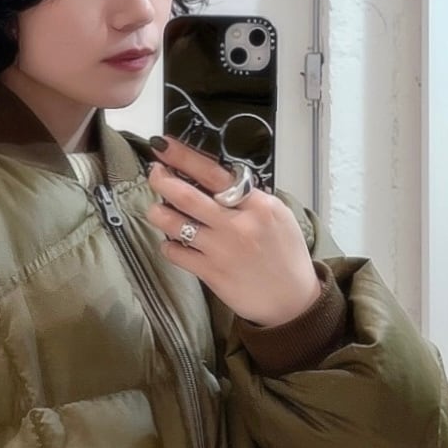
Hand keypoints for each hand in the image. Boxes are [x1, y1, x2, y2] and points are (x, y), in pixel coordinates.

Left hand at [143, 136, 320, 328]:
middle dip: (163, 180)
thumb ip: (251, 198)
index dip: (184, 157)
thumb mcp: (278, 216)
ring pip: (175, 224)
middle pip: (187, 196)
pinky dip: (168, 245)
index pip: (214, 173)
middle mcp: (237, 224)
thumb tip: (220, 181)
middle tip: (154, 174)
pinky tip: (172, 243)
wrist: (292, 300)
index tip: (164, 146)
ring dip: (158, 212)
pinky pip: (176, 253)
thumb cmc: (286, 256)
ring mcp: (221, 249)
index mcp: (257, 205)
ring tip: (157, 209)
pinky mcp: (210, 273)